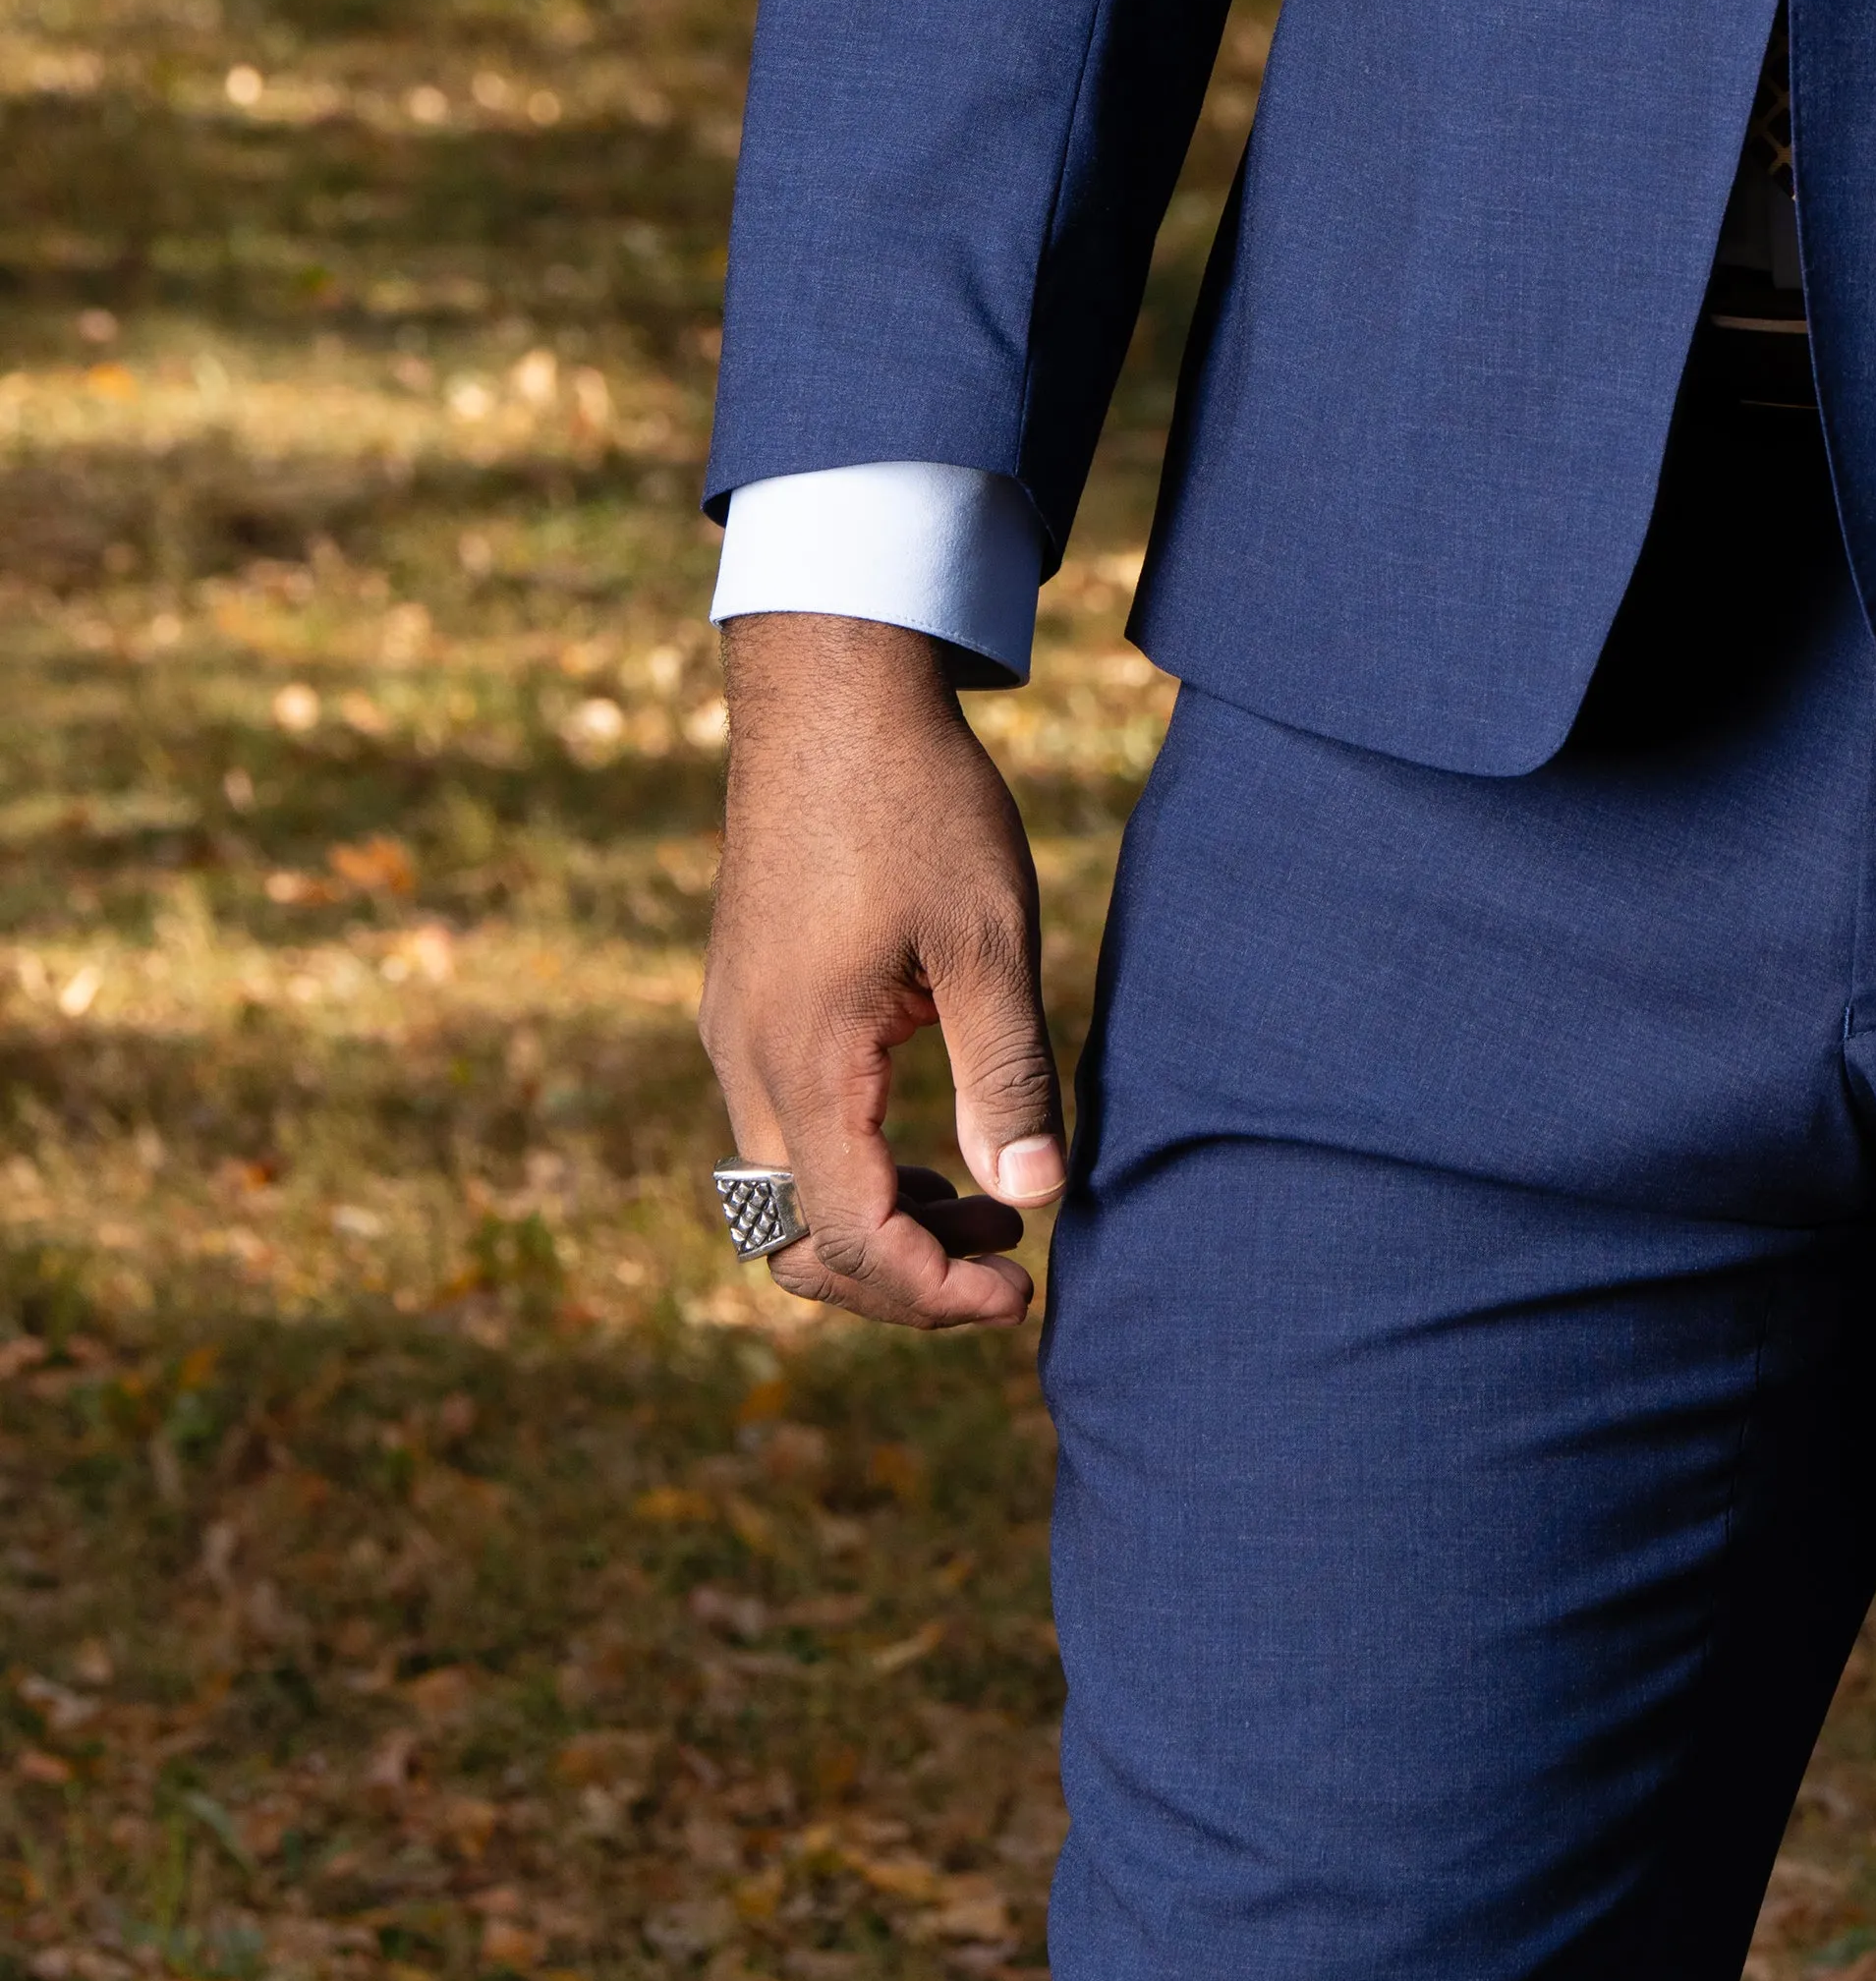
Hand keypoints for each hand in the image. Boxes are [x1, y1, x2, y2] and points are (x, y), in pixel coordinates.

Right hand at [698, 616, 1066, 1331]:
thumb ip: (1007, 1074)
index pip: (850, 1238)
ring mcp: (733, 1029)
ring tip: (991, 1208)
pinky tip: (934, 1140)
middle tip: (1007, 1266)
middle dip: (899, 1281)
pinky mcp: (744, 1000)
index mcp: (803, 1059)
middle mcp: (743, 1060)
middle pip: (796, 1241)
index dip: (933, 1291)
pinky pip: (779, 1129)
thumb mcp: (987, 939)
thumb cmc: (917, 803)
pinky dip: (852, 1166)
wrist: (829, 689)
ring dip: (877, 1224)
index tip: (1020, 1290)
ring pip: (780, 1192)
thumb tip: (1036, 1197)